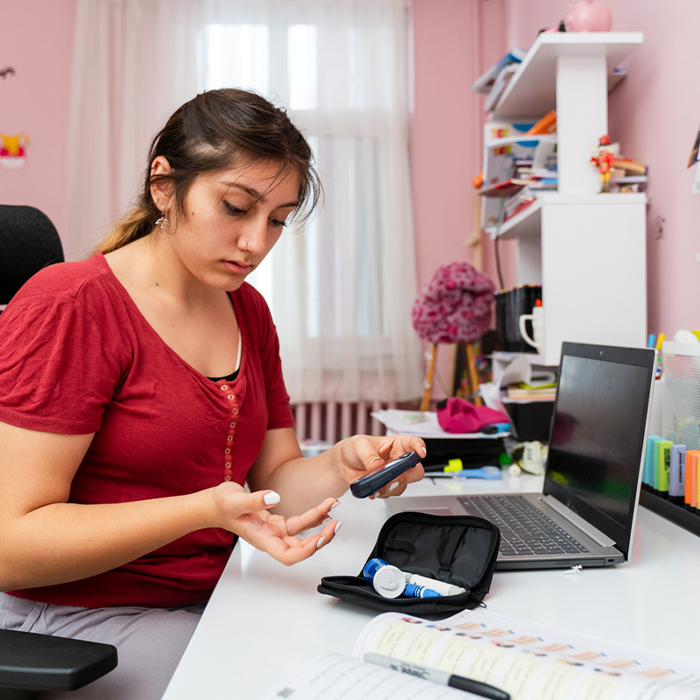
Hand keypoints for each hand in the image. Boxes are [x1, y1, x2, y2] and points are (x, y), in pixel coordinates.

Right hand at [210, 483, 340, 565]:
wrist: (212, 503)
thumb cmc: (219, 505)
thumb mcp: (234, 499)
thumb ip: (255, 500)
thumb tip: (274, 497)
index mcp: (261, 539)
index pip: (288, 555)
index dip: (306, 551)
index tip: (319, 538)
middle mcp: (270, 538)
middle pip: (300, 548)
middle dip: (320, 538)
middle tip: (335, 525)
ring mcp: (273, 531)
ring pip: (302, 533)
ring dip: (319, 524)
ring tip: (333, 508)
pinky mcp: (275, 521)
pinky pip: (298, 523)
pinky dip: (311, 515)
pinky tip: (323, 508)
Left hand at [334, 434, 426, 499]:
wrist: (344, 464)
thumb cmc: (354, 449)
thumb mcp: (359, 445)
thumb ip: (368, 454)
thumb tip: (377, 464)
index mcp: (396, 444)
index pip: (413, 443)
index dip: (420, 447)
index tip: (420, 453)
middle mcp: (398, 460)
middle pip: (415, 470)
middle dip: (406, 476)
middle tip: (394, 478)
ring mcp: (394, 474)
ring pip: (404, 485)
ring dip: (391, 488)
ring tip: (377, 486)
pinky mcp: (386, 486)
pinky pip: (391, 493)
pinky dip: (382, 493)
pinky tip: (372, 491)